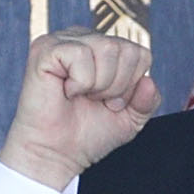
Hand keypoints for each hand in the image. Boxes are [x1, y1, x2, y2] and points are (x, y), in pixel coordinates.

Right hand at [0, 30, 159, 189]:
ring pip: (107, 48)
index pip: (140, 53)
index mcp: (102, 48)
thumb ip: (148, 100)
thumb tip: (149, 81)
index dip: (131, 84)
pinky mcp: (45, 50)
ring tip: (79, 96)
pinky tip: (65, 91)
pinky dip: (79, 82)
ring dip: (99, 84)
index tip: (109, 103)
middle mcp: (83, 38)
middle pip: (127, 49)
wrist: (55, 155)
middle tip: (93, 101)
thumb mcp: (130, 119)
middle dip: (117, 85)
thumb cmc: (86, 135)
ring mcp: (62, 41)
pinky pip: (80, 54)